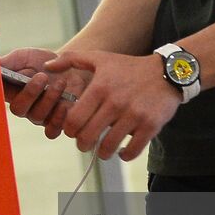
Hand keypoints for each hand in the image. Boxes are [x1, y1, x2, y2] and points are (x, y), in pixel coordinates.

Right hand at [0, 47, 88, 136]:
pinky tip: (64, 105)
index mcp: (10, 90)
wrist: (70, 68)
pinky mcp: (55, 123)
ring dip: (49, 98)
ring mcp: (38, 116)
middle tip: (42, 77)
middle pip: (18, 109)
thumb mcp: (24, 57)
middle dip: (30, 93)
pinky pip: (51, 131)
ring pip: (37, 116)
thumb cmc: (43, 62)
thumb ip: (8, 62)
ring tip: (61, 82)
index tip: (7, 78)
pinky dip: (57, 120)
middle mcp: (22, 106)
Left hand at [42, 50, 180, 161]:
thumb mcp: (100, 58)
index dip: (69, 130)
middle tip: (86, 143)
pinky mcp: (151, 125)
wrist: (167, 72)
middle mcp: (115, 102)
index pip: (73, 120)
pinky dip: (124, 155)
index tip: (74, 130)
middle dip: (83, 144)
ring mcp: (134, 115)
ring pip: (108, 147)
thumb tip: (47, 67)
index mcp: (100, 88)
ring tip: (104, 150)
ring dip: (103, 153)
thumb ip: (71, 59)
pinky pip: (132, 151)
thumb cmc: (128, 67)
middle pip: (87, 136)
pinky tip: (122, 151)